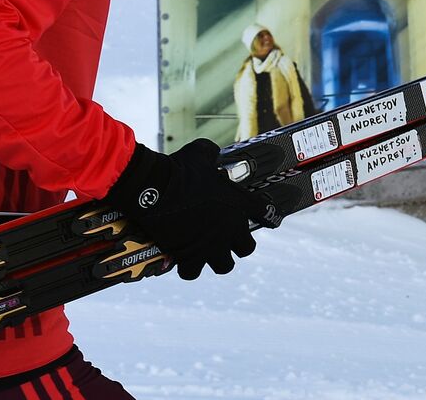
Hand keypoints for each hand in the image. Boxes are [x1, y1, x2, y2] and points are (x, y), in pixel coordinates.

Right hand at [105, 140, 280, 279]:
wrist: (153, 187)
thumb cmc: (179, 168)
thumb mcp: (202, 152)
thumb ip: (213, 154)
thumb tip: (211, 152)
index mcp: (239, 203)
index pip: (266, 213)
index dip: (269, 216)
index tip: (271, 219)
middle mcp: (230, 228)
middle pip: (247, 248)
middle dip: (239, 246)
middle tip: (230, 240)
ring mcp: (211, 244)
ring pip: (224, 266)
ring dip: (218, 261)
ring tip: (209, 254)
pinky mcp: (188, 255)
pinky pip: (193, 273)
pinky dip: (188, 269)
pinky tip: (184, 261)